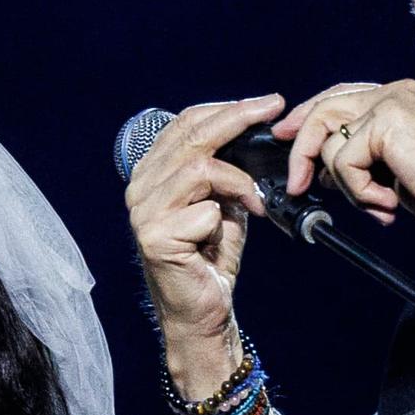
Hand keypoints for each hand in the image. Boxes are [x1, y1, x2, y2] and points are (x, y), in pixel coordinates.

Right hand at [122, 95, 287, 386]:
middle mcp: (139, 188)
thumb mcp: (222, 200)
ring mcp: (143, 213)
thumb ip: (225, 167)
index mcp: (151, 173)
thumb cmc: (211, 255)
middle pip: (192, 136)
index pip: (185, 123)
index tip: (267, 104)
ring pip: (199, 167)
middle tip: (275, 111)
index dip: (226, 108)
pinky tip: (221, 238)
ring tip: (254, 202)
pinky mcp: (155, 238)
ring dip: (238, 182)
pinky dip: (224, 221)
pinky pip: (204, 210)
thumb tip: (254, 130)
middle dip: (239, 119)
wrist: (202, 310)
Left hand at [272, 79, 414, 229]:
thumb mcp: (402, 167)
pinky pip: (343, 163)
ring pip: (330, 142)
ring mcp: (392, 102)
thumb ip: (369, 156)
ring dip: (345, 184)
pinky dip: (359, 191)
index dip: (311, 116)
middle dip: (301, 145)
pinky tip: (388, 201)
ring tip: (376, 203)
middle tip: (296, 182)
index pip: (344, 96)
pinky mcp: (387, 121)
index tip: (287, 135)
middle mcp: (397, 91)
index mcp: (404, 97)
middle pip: (326, 108)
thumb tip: (324, 168)